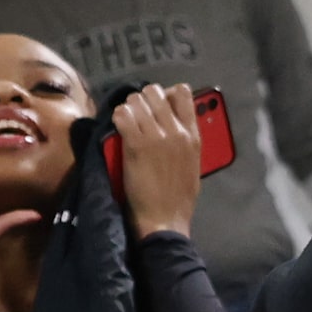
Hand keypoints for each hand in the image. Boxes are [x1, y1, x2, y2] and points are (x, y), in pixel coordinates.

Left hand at [113, 83, 201, 239]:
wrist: (165, 220)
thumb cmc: (179, 198)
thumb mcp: (192, 164)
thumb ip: (186, 140)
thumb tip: (176, 124)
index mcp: (193, 135)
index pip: (183, 92)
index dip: (166, 94)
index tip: (158, 106)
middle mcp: (176, 131)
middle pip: (155, 91)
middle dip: (143, 99)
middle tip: (137, 114)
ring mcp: (156, 136)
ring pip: (136, 100)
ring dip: (128, 108)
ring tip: (126, 121)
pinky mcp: (136, 145)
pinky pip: (122, 115)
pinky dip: (118, 117)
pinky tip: (118, 127)